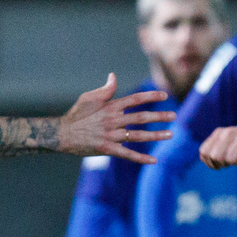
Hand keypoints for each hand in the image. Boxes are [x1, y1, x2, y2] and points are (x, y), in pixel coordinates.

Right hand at [57, 74, 175, 163]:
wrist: (63, 134)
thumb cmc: (76, 114)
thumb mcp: (89, 97)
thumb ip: (105, 89)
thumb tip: (113, 76)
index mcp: (111, 106)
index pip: (135, 99)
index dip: (151, 96)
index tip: (165, 95)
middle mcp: (113, 120)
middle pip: (141, 117)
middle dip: (159, 116)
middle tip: (174, 116)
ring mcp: (111, 135)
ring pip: (138, 135)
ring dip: (156, 135)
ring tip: (170, 134)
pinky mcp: (107, 148)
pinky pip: (127, 154)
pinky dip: (141, 158)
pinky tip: (154, 160)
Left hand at [200, 124, 236, 168]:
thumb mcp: (228, 142)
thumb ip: (213, 149)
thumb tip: (204, 159)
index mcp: (220, 132)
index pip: (204, 152)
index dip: (210, 163)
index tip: (219, 165)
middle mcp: (229, 132)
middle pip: (215, 157)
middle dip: (222, 164)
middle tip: (231, 163)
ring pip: (229, 159)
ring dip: (235, 164)